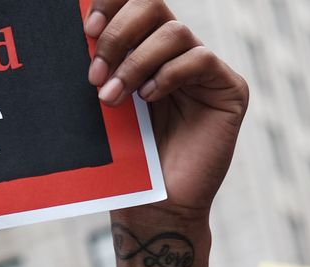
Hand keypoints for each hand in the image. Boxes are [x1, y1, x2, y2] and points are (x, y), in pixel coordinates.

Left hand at [87, 0, 245, 221]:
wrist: (156, 203)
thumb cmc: (129, 158)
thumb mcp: (108, 100)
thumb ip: (104, 64)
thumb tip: (80, 27)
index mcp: (149, 48)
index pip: (136, 2)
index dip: (112, 3)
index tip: (86, 28)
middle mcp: (179, 52)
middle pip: (154, 6)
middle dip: (118, 33)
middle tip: (95, 72)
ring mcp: (207, 70)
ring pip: (174, 32)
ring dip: (136, 62)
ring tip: (113, 97)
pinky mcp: (230, 90)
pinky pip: (200, 60)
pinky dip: (168, 74)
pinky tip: (149, 97)